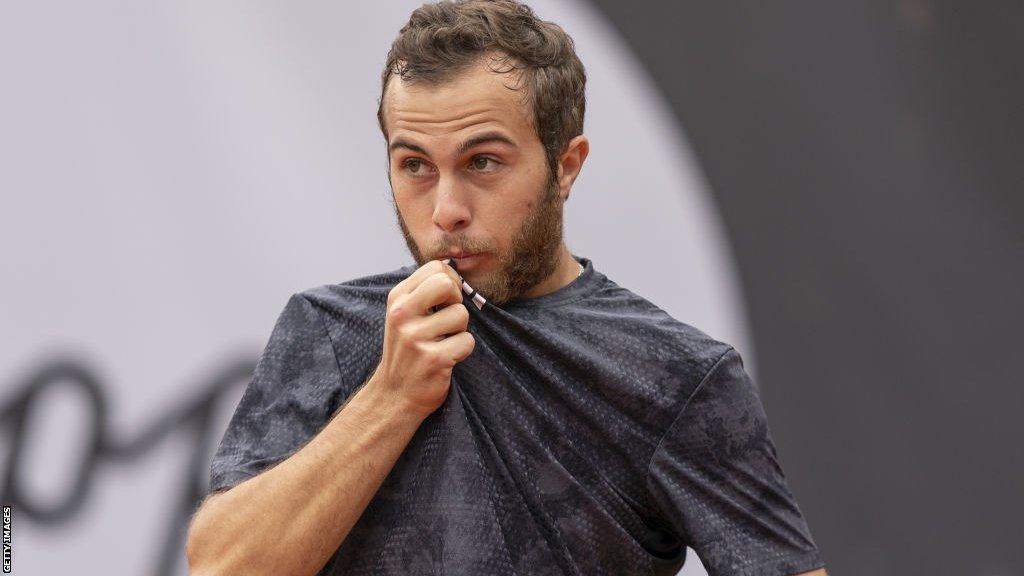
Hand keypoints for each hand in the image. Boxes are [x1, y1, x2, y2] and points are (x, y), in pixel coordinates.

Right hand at [370, 259, 474, 416]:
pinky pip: (467, 341)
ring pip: (461, 315)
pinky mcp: (433, 358)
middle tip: (449, 319)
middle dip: (457, 300)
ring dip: (460, 330)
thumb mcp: (404, 315)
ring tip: (444, 342)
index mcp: (397, 298)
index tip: (447, 299)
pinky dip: (463, 350)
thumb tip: (454, 270)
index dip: (451, 281)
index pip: (435, 267)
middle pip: (447, 284)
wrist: (394, 394)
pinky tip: (447, 358)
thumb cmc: (407, 351)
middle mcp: (402, 314)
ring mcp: (416, 337)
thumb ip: (424, 293)